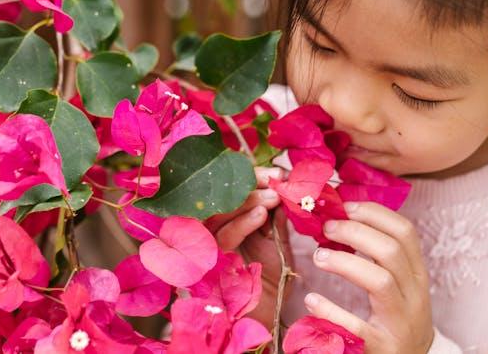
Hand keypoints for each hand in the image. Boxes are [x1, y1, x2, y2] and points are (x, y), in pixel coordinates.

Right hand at [206, 166, 292, 327]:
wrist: (265, 316)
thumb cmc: (268, 278)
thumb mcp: (275, 241)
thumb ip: (274, 215)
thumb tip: (283, 184)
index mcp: (223, 221)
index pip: (229, 191)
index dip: (250, 178)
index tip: (276, 172)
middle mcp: (208, 231)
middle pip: (219, 198)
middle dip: (248, 184)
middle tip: (275, 178)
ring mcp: (203, 246)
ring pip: (217, 214)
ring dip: (247, 201)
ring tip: (273, 195)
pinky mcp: (205, 263)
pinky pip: (222, 237)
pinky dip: (242, 223)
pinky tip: (262, 214)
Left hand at [304, 201, 433, 353]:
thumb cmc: (397, 317)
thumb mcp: (400, 284)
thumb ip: (380, 256)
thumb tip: (343, 218)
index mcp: (417, 275)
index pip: (406, 232)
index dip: (375, 213)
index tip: (346, 205)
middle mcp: (414, 296)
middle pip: (391, 251)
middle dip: (355, 232)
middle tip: (326, 227)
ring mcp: (401, 322)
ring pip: (379, 282)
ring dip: (345, 263)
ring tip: (318, 257)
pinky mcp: (383, 347)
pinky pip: (356, 325)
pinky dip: (331, 310)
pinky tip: (312, 300)